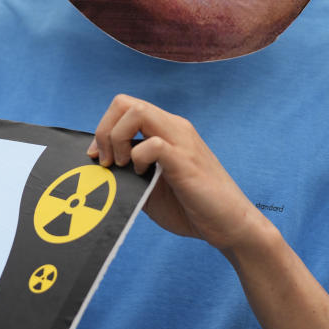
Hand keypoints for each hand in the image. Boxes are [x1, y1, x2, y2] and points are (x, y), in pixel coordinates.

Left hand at [88, 94, 265, 255]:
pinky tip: (141, 175)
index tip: (98, 157)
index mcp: (166, 131)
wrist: (229, 225)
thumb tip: (99, 170)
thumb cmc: (191, 208)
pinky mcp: (185, 161)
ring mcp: (181, 142)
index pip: (125, 107)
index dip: (103, 129)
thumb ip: (129, 173)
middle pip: (124, 102)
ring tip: (122, 165)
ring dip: (117, 139)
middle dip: (104, 131)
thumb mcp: (150, 188)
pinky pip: (153, 144)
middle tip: (107, 162)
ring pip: (137, 112)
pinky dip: (137, 158)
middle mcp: (174, 128)